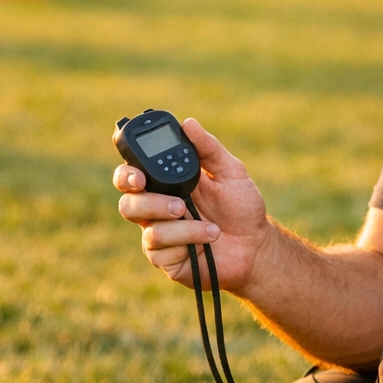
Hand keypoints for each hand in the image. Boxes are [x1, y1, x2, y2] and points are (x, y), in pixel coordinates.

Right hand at [113, 118, 271, 292]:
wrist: (256, 246)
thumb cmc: (242, 208)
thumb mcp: (231, 172)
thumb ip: (209, 148)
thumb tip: (188, 123)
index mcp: (165, 184)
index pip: (132, 174)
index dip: (126, 173)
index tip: (139, 176)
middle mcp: (155, 209)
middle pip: (128, 203)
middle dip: (146, 202)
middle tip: (176, 206)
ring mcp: (159, 235)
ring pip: (147, 227)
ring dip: (181, 226)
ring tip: (210, 226)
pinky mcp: (166, 259)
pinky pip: (161, 250)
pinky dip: (188, 242)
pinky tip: (208, 242)